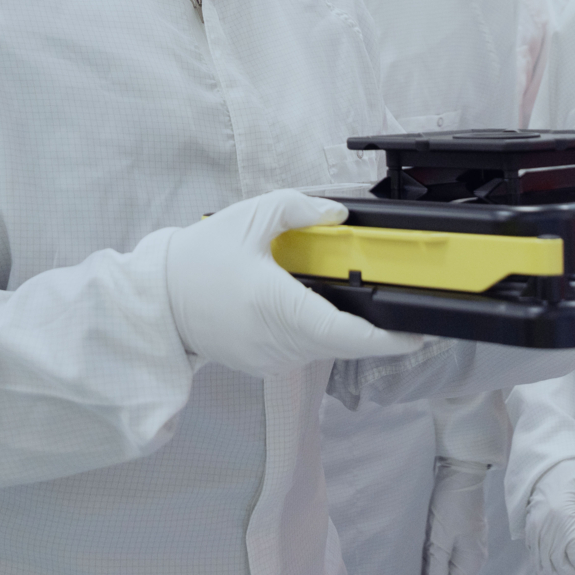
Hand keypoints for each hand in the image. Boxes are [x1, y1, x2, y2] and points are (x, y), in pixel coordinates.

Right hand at [164, 189, 421, 377]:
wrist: (157, 301)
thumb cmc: (198, 260)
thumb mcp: (248, 219)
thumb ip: (298, 210)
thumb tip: (338, 214)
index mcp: (279, 308)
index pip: (348, 334)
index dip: (389, 338)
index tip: (417, 331)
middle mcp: (279, 342)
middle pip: (344, 342)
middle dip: (371, 324)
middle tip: (390, 298)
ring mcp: (271, 359)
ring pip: (326, 348)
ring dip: (342, 325)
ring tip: (344, 292)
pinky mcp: (264, 364)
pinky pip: (305, 350)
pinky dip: (317, 331)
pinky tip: (308, 303)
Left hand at [423, 458, 490, 574]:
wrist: (461, 471)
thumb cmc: (452, 503)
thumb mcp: (440, 538)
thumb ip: (436, 568)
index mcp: (472, 561)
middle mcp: (475, 556)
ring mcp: (471, 544)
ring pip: (449, 564)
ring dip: (433, 566)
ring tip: (413, 563)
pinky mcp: (464, 533)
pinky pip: (450, 551)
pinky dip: (437, 553)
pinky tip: (423, 549)